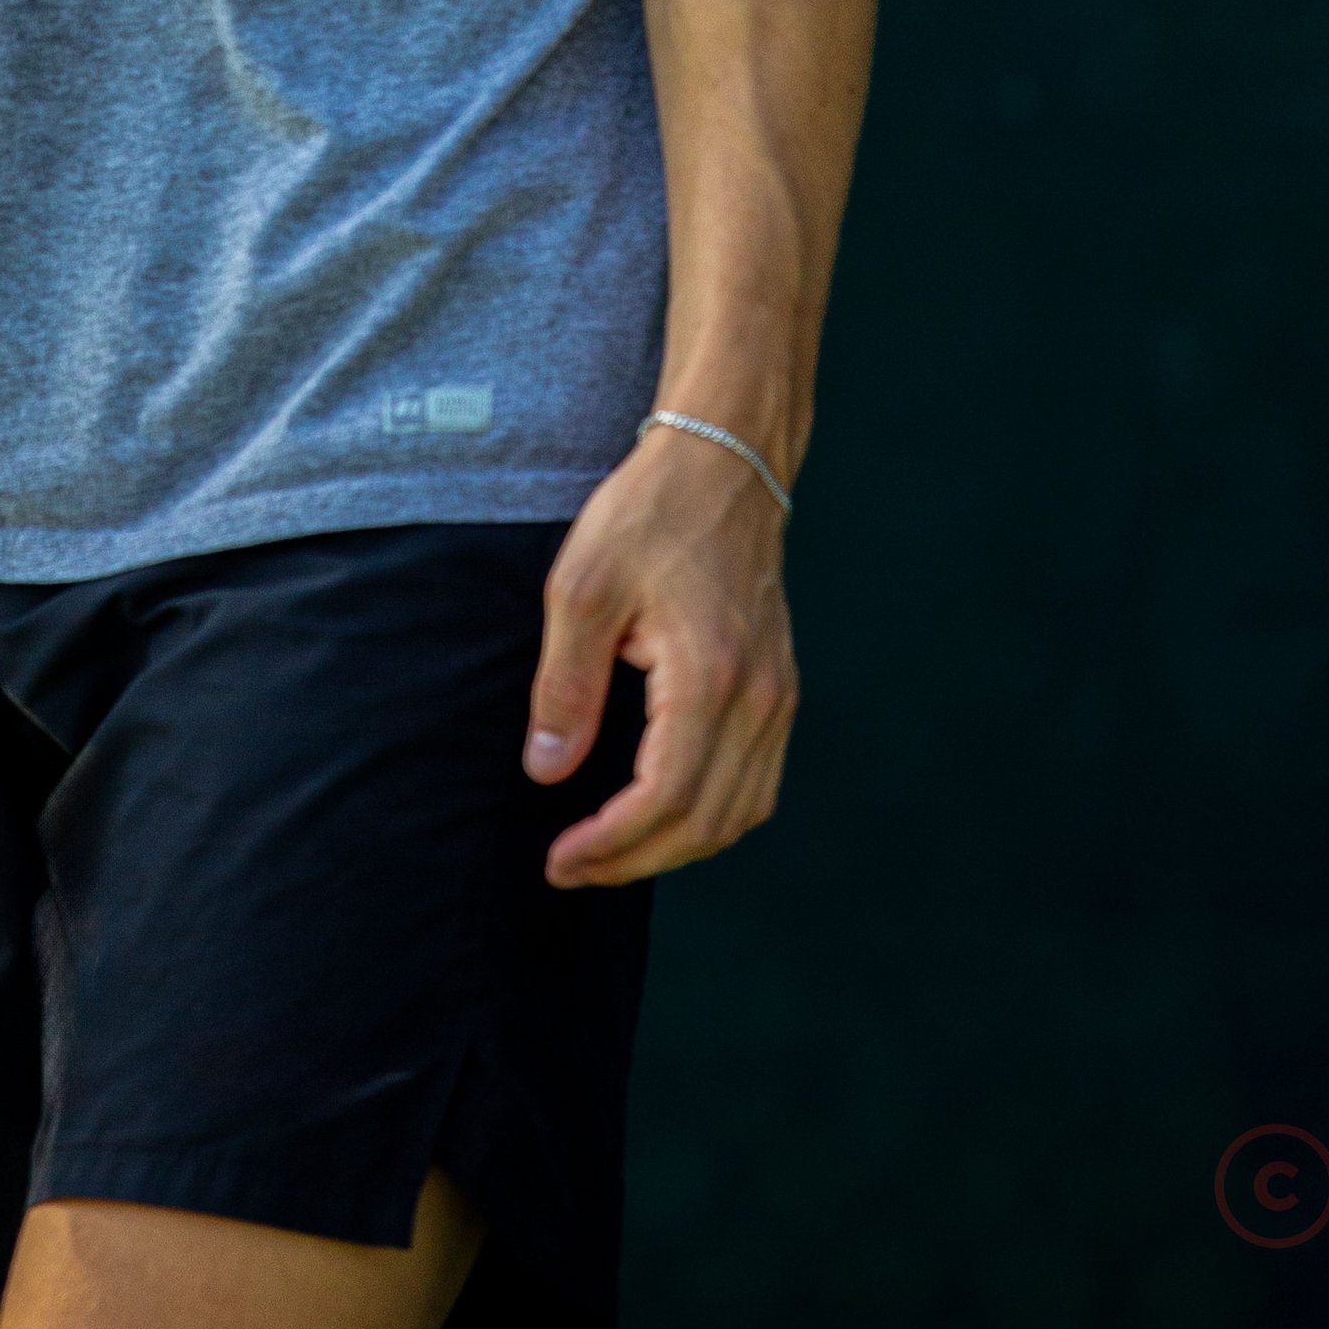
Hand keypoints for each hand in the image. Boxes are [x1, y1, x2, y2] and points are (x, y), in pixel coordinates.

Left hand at [524, 421, 797, 885]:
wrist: (723, 461)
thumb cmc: (649, 513)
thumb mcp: (582, 586)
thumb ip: (565, 684)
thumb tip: (548, 771)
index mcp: (709, 676)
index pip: (665, 799)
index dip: (611, 846)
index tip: (559, 859)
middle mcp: (758, 698)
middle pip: (706, 823)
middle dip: (636, 860)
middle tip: (572, 867)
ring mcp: (778, 695)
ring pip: (740, 813)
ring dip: (677, 847)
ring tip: (611, 851)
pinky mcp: (781, 688)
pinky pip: (758, 783)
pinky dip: (713, 816)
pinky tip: (665, 812)